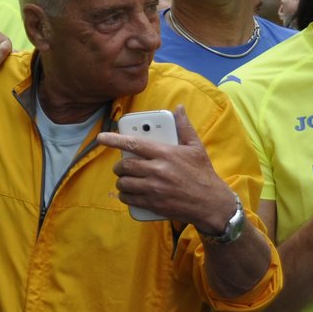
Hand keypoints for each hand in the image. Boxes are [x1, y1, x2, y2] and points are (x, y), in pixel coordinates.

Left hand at [97, 106, 236, 232]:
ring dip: (122, 181)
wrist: (211, 203)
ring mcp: (154, 188)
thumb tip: (179, 108)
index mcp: (165, 153)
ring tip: (127, 180)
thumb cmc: (203, 173)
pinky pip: (128, 198)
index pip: (134, 143)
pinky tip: (130, 193)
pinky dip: (125, 196)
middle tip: (123, 167)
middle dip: (120, 166)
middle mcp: (157, 170)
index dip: (115, 139)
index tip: (101, 137)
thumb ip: (184, 127)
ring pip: (124, 183)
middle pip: (125, 165)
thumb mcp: (195, 147)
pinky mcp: (152, 204)